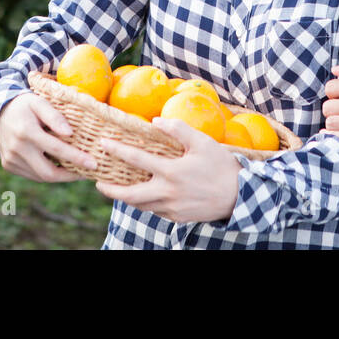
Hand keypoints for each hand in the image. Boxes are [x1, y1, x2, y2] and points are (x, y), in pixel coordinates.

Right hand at [0, 92, 98, 181]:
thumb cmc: (25, 105)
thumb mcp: (39, 102)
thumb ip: (55, 116)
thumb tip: (70, 133)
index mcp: (26, 131)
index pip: (56, 149)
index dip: (76, 158)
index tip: (93, 163)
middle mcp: (16, 148)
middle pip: (48, 172)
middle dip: (70, 176)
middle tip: (87, 172)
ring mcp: (11, 159)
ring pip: (40, 176)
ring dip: (61, 176)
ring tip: (77, 170)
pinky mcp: (8, 165)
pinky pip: (32, 174)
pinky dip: (47, 173)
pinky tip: (59, 167)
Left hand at [94, 119, 241, 223]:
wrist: (240, 196)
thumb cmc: (221, 165)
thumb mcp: (202, 142)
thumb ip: (178, 129)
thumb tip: (156, 120)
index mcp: (171, 172)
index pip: (136, 160)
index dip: (117, 150)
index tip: (103, 144)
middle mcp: (168, 193)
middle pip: (130, 195)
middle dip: (110, 190)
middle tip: (98, 182)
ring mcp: (172, 208)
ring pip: (141, 206)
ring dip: (126, 198)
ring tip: (116, 190)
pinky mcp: (178, 218)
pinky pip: (156, 211)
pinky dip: (145, 204)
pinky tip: (143, 196)